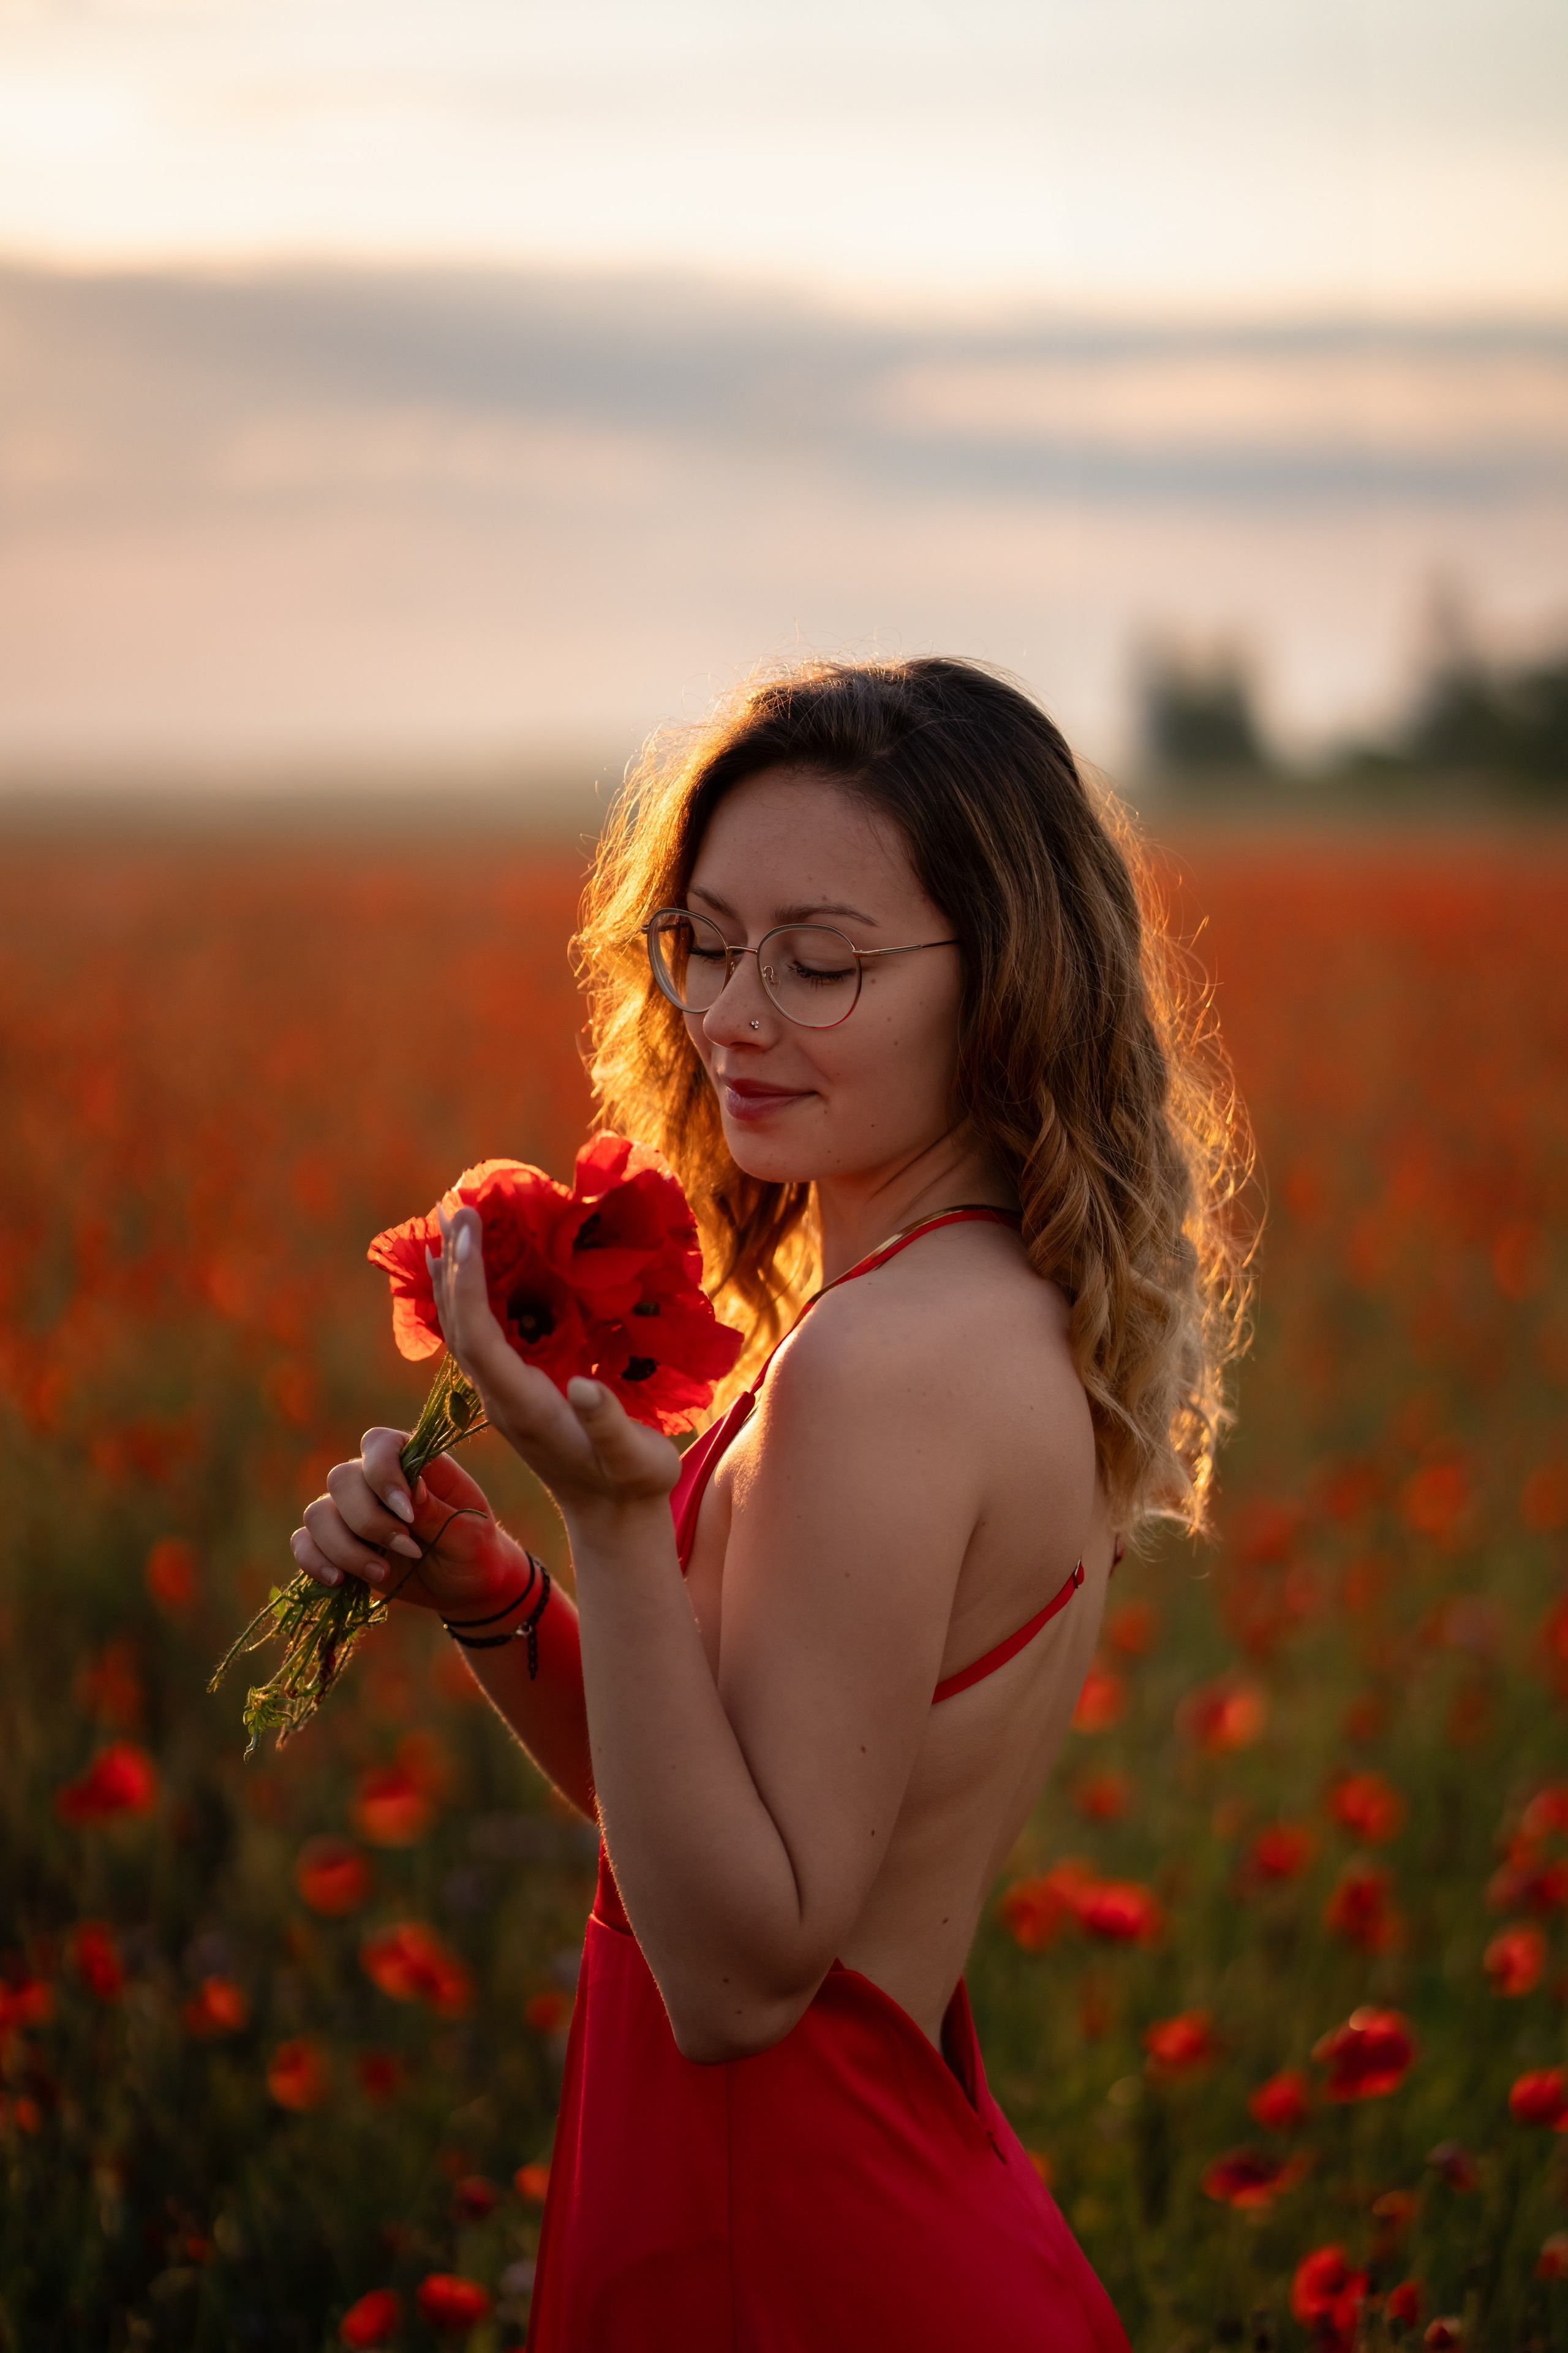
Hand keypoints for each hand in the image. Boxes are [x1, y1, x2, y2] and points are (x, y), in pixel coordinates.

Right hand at [291, 1430, 516, 1618]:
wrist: (466, 1586)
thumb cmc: (474, 1550)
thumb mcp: (469, 1534)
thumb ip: (437, 1512)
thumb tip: (409, 1490)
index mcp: (414, 1463)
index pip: (379, 1443)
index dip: (383, 1474)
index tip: (408, 1513)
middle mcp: (375, 1481)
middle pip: (341, 1479)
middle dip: (368, 1521)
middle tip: (407, 1549)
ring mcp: (351, 1511)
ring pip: (318, 1513)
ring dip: (344, 1547)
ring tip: (382, 1572)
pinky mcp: (337, 1544)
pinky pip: (304, 1542)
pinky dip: (314, 1560)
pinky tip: (339, 1580)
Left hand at [429, 1201, 680, 1531]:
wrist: (614, 1518)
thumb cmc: (632, 1484)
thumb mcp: (633, 1459)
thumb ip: (608, 1425)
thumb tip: (582, 1388)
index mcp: (523, 1407)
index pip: (479, 1339)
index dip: (468, 1285)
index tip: (467, 1233)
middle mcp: (502, 1399)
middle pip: (460, 1328)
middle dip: (455, 1266)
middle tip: (455, 1205)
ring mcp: (504, 1397)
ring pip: (463, 1332)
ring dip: (455, 1279)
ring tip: (451, 1227)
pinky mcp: (514, 1393)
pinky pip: (480, 1339)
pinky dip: (470, 1299)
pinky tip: (471, 1275)